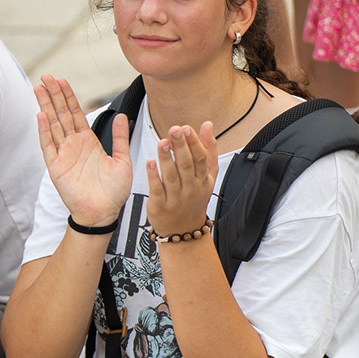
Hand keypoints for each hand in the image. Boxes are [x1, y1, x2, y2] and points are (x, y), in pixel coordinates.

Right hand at [34, 75, 132, 230]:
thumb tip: (121, 115)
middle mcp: (73, 145)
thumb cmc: (113, 191)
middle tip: (46, 76)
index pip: (75, 113)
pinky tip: (41, 115)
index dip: (68, 96)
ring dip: (46, 106)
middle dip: (54, 95)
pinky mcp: (56, 167)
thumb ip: (119, 137)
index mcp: (87, 142)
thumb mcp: (123, 160)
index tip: (62, 81)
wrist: (104, 213)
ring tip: (39, 88)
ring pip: (52, 125)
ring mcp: (63, 155)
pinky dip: (44, 130)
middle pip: (60, 114)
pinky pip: (48, 145)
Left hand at [146, 122, 218, 238]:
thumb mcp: (207, 176)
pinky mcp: (160, 205)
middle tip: (174, 130)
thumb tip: (207, 126)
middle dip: (180, 146)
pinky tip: (150, 162)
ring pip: (171, 176)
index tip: (187, 128)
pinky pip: (157, 189)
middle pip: (186, 165)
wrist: (184, 231)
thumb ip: (208, 150)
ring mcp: (175, 198)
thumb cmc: (194, 200)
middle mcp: (190, 188)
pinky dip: (153, 175)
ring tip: (162, 143)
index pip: (200, 159)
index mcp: (202, 180)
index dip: (194, 143)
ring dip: (167, 158)